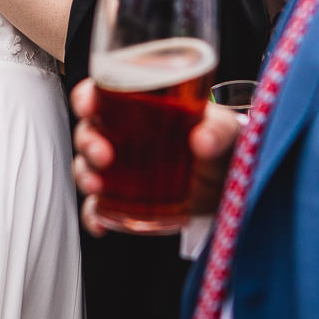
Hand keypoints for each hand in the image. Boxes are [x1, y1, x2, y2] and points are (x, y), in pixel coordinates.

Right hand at [71, 79, 240, 235]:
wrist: (233, 187)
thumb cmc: (225, 146)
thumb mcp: (228, 131)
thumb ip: (219, 129)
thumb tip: (202, 140)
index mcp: (143, 107)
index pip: (103, 93)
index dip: (88, 97)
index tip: (90, 106)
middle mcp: (126, 135)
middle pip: (89, 131)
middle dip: (88, 142)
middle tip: (103, 155)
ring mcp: (124, 170)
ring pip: (87, 167)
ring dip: (85, 176)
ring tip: (98, 186)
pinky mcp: (128, 201)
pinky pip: (99, 208)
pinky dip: (93, 216)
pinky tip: (101, 224)